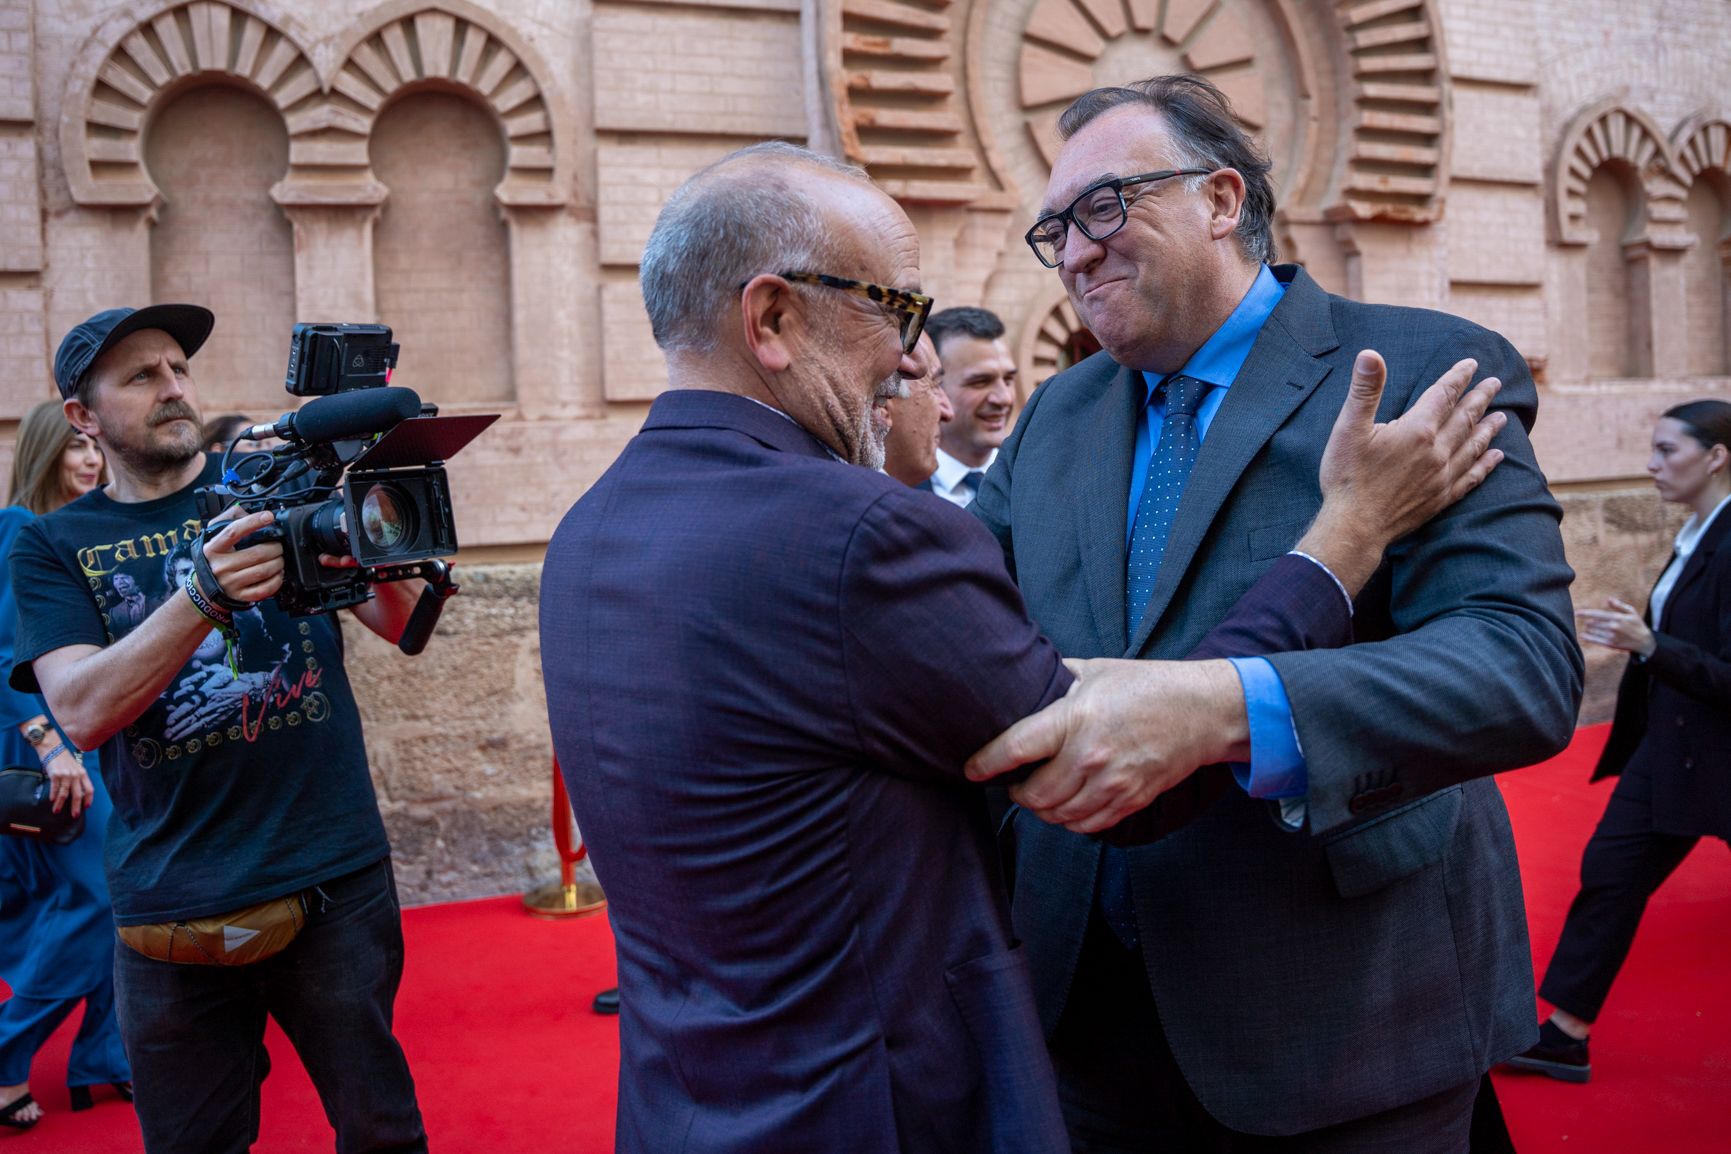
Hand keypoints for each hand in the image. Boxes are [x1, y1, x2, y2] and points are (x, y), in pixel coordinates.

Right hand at [44, 746, 92, 817]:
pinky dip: (53, 796)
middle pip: (78, 795)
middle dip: (76, 807)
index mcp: (83, 773)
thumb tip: (77, 794)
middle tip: (74, 815)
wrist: (53, 749)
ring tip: (57, 811)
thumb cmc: (64, 760)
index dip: (89, 799)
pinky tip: (52, 801)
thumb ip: (77, 779)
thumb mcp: (75, 768)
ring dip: (60, 804)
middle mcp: (76, 775)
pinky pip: (55, 788)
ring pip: (64, 794)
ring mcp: (66, 775)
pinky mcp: (55, 775)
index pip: (89, 789)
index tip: (86, 807)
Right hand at [201, 508, 283, 603]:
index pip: (233, 531)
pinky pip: (264, 589)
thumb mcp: (214, 535)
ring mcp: (231, 582)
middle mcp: (221, 566)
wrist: (203, 587)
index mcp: (214, 547)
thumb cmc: (215, 557)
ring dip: (278, 563)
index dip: (253, 522)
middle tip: (279, 545)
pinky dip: (277, 580)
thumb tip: (250, 513)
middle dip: (275, 548)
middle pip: (257, 554)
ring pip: (263, 571)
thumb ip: (231, 518)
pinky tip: (277, 573)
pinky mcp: (240, 595)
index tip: (268, 517)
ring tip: (279, 558)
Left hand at [965, 658, 1247, 833]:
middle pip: (1034, 794)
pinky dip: (1070, 820)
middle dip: (1016, 792)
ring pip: (1058, 815)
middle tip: (1011, 783)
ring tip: (1037, 794)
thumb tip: (1025, 677)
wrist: (1201, 711)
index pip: (1016, 748)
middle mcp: (1091, 756)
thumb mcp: (1095, 670)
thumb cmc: (1147, 686)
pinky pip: (1088, 825)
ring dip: (1042, 810)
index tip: (971, 769)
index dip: (986, 763)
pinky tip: (1066, 805)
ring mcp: (1112, 783)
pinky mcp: (1130, 800)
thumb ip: (1057, 678)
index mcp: (1076, 719)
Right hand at [1299, 352, 1506, 595]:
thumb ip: (1364, 390)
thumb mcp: (1348, 428)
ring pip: (1474, 445)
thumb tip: (1370, 354)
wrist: (1355, 527)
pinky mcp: (1442, 498)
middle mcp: (1437, 451)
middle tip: (1495, 383)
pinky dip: (1487, 464)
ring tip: (1502, 415)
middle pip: (1465, 417)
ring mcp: (1442, 476)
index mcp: (1417, 429)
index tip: (1471, 364)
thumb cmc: (1347, 477)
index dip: (1458, 377)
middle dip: (1480, 397)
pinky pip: (1473, 476)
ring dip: (1488, 428)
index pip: (1444, 394)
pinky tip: (1497, 456)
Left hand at [1577, 598, 1654, 656]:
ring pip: (1593, 631)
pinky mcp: (1611, 644)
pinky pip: (1595, 640)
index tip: (1577, 613)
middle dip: (1588, 621)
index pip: (1598, 614)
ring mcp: (1611, 636)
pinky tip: (1582, 635)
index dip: (1586, 613)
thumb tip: (1608, 599)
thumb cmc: (1637, 624)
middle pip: (1593, 623)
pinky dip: (1588, 637)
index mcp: (1618, 618)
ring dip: (1589, 629)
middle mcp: (1613, 627)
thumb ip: (1619, 605)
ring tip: (1589, 627)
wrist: (1644, 642)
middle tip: (1587, 620)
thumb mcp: (1632, 612)